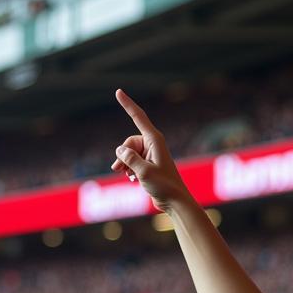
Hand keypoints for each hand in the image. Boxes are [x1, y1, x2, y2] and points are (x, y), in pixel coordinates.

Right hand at [112, 90, 191, 213]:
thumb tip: (119, 150)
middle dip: (122, 155)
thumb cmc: (164, 186)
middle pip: (128, 142)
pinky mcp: (148, 164)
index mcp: (154, 140)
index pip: (138, 117)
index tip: (118, 91)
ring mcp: (150, 154)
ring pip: (128, 153)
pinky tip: (132, 179)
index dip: (127, 104)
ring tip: (126, 175)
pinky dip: (129, 169)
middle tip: (118, 169)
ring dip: (124, 163)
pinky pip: (132, 161)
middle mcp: (152, 144)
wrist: (174, 201)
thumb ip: (129, 159)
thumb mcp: (143, 172)